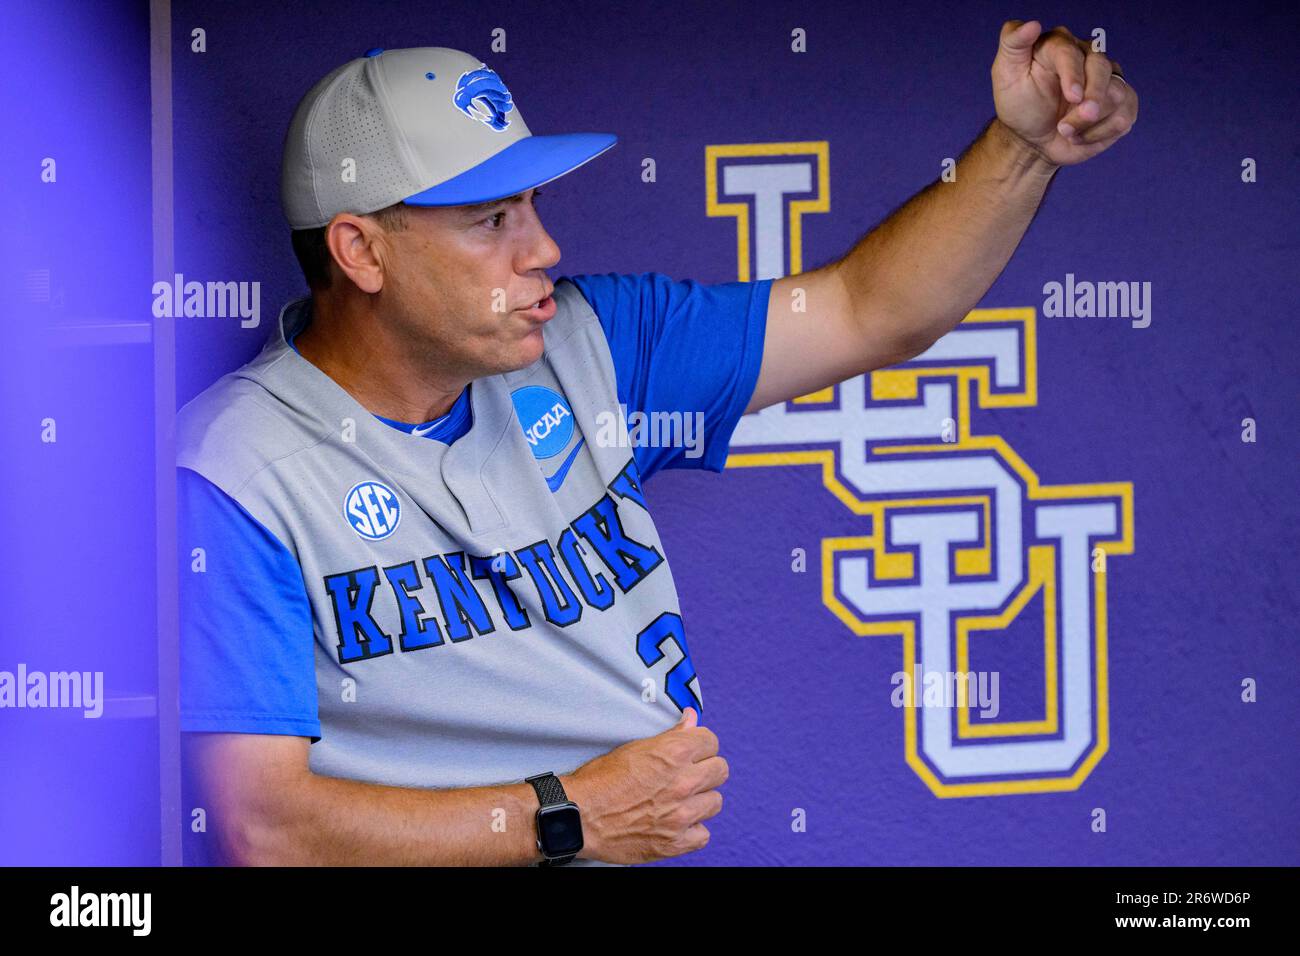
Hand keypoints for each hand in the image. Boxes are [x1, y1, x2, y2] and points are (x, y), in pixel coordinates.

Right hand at [562, 707, 727, 863]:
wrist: (578, 816)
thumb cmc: (600, 780)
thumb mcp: (635, 748)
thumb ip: (671, 735)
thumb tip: (692, 718)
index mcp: (673, 753)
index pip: (712, 742)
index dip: (701, 745)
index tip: (692, 751)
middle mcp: (683, 782)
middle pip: (721, 770)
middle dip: (706, 769)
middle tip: (688, 775)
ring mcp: (681, 814)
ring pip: (715, 802)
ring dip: (700, 800)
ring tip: (680, 800)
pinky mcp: (675, 842)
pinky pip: (703, 835)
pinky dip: (693, 830)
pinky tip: (677, 823)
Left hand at [991, 20, 1137, 166]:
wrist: (1032, 140)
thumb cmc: (1020, 106)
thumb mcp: (1006, 74)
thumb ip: (1012, 43)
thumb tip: (1032, 25)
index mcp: (1060, 45)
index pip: (1072, 52)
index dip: (1074, 74)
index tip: (1073, 96)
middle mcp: (1088, 56)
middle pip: (1102, 68)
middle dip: (1089, 99)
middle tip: (1066, 126)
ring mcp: (1109, 78)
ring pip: (1116, 94)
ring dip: (1088, 123)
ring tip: (1064, 130)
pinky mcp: (1122, 101)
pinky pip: (1125, 116)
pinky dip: (1100, 133)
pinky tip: (1080, 135)